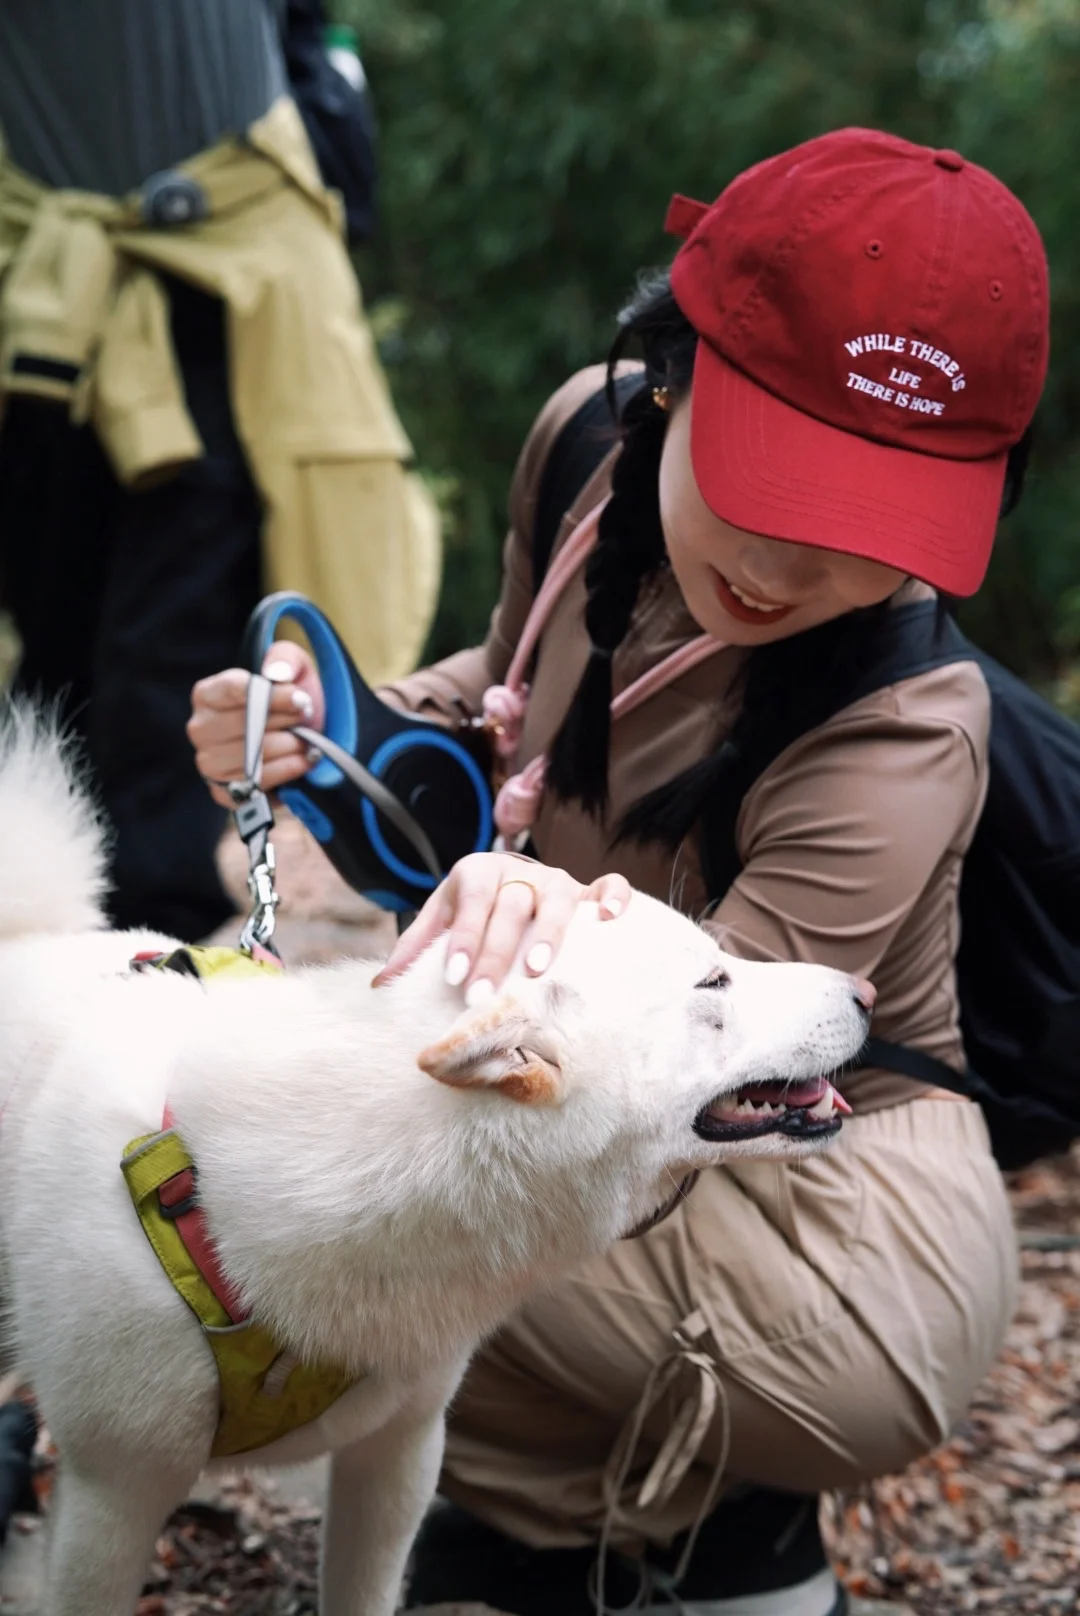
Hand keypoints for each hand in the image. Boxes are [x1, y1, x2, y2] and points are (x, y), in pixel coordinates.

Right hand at [187, 642, 325, 808]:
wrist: (301, 738)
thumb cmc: (290, 701)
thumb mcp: (293, 668)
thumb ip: (285, 658)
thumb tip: (276, 674)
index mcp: (207, 694)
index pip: (236, 691)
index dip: (274, 696)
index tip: (302, 699)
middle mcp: (200, 729)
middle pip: (246, 725)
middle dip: (285, 723)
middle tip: (306, 721)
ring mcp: (208, 764)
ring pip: (252, 757)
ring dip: (289, 749)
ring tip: (307, 742)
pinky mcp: (224, 793)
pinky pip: (256, 785)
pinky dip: (286, 773)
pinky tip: (301, 762)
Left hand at [371, 852, 630, 997]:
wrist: (510, 884)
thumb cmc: (472, 912)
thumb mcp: (440, 920)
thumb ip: (415, 949)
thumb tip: (379, 987)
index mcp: (478, 872)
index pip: (471, 903)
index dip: (464, 938)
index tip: (454, 976)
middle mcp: (520, 873)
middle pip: (510, 906)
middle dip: (497, 952)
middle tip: (484, 994)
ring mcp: (558, 881)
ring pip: (557, 898)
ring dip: (550, 933)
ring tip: (538, 970)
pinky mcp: (589, 891)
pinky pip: (609, 886)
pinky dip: (613, 898)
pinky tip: (610, 920)